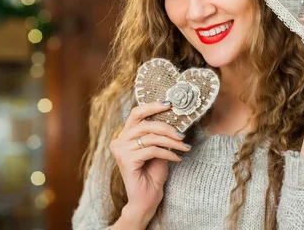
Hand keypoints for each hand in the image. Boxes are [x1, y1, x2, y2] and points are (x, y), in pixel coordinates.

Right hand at [109, 101, 190, 221]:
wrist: (147, 199)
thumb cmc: (152, 174)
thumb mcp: (157, 149)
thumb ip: (158, 134)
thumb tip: (173, 118)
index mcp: (124, 135)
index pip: (136, 114)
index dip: (152, 107)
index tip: (169, 104)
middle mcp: (119, 141)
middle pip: (145, 124)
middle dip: (167, 128)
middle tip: (182, 134)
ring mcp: (121, 151)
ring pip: (151, 138)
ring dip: (171, 142)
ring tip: (184, 147)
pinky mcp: (126, 161)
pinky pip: (152, 150)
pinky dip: (168, 153)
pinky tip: (177, 158)